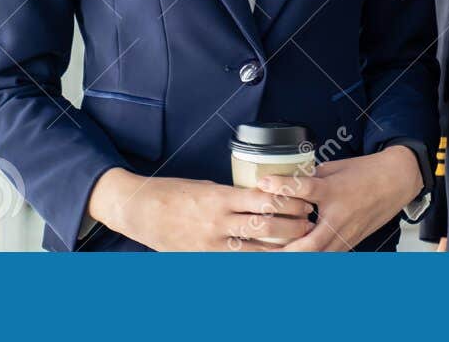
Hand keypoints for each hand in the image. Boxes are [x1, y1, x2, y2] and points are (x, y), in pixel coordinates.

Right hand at [88, 168, 313, 250]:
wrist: (140, 210)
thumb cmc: (173, 193)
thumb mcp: (206, 186)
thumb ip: (231, 195)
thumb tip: (260, 198)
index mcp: (220, 197)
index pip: (262, 199)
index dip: (287, 202)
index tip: (304, 200)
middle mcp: (217, 221)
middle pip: (263, 226)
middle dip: (290, 226)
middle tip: (308, 223)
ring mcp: (210, 242)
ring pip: (253, 250)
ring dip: (278, 248)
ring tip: (297, 243)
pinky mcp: (203, 256)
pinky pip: (235, 262)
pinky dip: (254, 261)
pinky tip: (269, 261)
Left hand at [256, 146, 422, 251]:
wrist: (395, 181)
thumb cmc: (366, 172)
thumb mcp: (335, 168)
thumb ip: (310, 178)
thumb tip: (286, 183)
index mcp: (335, 191)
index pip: (304, 189)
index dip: (282, 186)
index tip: (263, 182)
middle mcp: (339, 217)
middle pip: (310, 243)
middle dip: (284, 251)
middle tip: (262, 248)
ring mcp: (345, 234)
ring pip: (318, 257)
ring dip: (294, 260)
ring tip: (271, 259)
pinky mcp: (349, 243)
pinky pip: (326, 256)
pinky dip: (309, 259)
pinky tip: (293, 258)